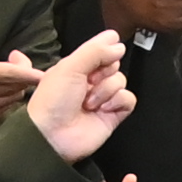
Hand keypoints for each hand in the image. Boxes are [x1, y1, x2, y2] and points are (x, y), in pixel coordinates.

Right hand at [0, 21, 47, 130]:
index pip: (14, 74)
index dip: (32, 72)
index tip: (43, 68)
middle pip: (19, 87)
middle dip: (25, 73)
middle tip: (14, 58)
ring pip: (14, 98)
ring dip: (17, 85)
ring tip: (7, 72)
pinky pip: (4, 108)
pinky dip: (8, 97)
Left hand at [26, 31, 140, 162]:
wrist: (52, 135)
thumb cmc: (53, 101)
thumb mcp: (70, 66)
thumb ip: (95, 51)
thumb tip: (119, 45)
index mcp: (77, 66)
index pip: (100, 49)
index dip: (106, 47)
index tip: (107, 47)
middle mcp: (90, 81)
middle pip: (114, 64)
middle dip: (104, 71)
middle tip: (89, 81)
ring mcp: (102, 98)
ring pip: (121, 80)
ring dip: (106, 90)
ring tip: (88, 103)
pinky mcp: (113, 115)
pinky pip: (129, 99)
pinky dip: (117, 101)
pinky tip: (103, 109)